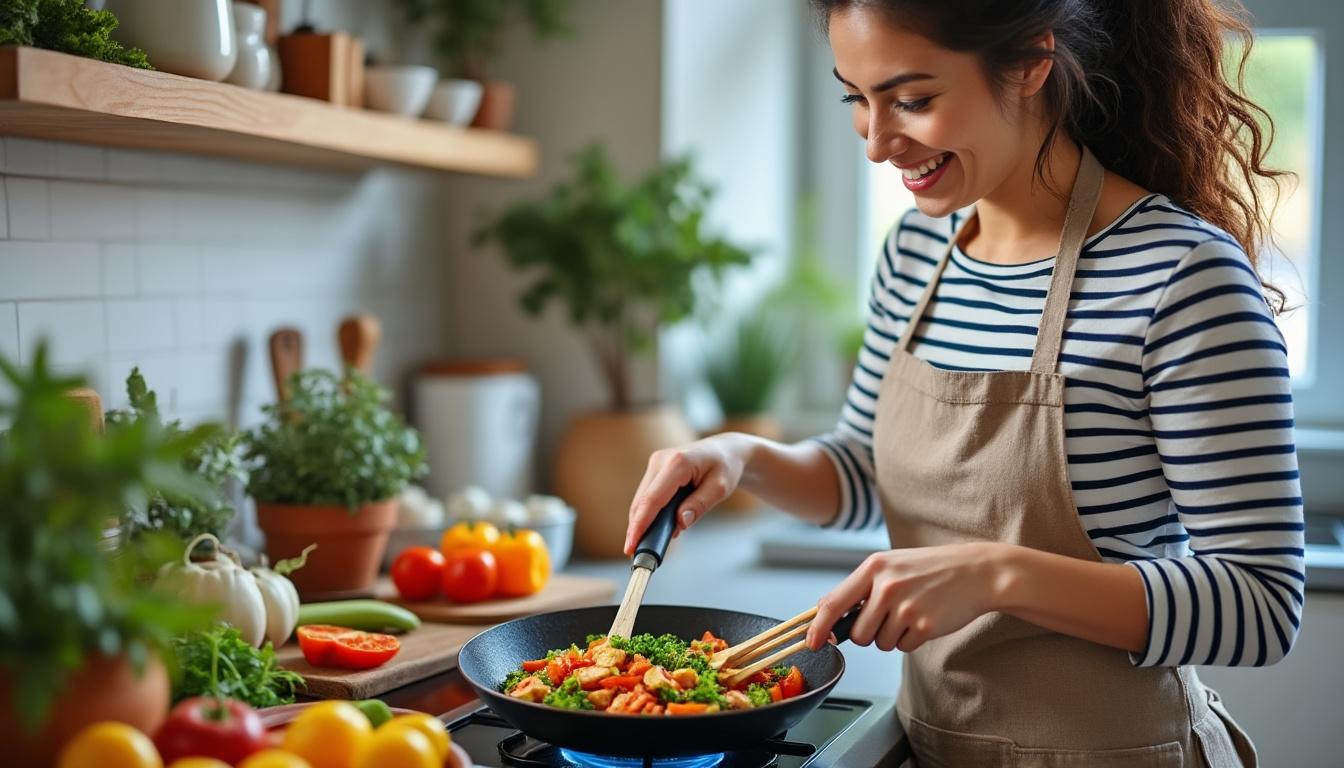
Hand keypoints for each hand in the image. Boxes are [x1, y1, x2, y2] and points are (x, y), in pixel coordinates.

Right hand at [622, 433, 751, 554]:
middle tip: (634, 553)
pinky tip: (650, 531)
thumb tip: (680, 523)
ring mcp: (656, 464)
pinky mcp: (655, 471)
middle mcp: (661, 460)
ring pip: (641, 499)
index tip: (633, 544)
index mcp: (678, 462)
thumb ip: (700, 505)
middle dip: (636, 527)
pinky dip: (647, 514)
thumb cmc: (726, 467)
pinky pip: (647, 496)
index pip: (653, 498)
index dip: (641, 523)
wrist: (726, 450)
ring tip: (642, 546)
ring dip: (640, 522)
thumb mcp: (720, 488)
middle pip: (642, 500)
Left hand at [806, 542, 1013, 652]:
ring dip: (892, 636)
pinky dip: (911, 640)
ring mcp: (905, 607)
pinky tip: (926, 618)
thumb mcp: (891, 565)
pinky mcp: (924, 625)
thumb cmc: (930, 569)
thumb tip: (824, 609)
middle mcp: (886, 586)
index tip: (812, 642)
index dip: (818, 627)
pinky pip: (903, 647)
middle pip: (857, 634)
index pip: (834, 603)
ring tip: (911, 612)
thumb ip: (859, 586)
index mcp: (873, 568)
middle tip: (890, 616)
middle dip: (869, 633)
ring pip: (880, 643)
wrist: (975, 572)